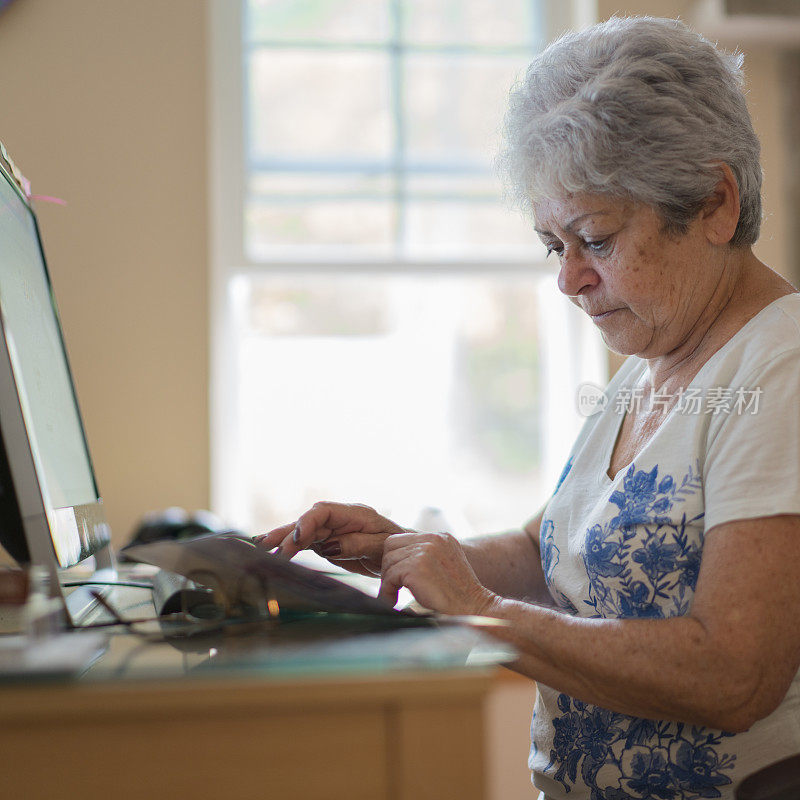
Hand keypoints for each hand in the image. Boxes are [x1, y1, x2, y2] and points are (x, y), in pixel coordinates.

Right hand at [254, 501, 406, 575]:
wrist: (404, 553)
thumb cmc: (397, 547)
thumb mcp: (381, 547)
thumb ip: (356, 544)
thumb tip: (329, 545)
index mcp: (355, 513)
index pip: (323, 511)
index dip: (307, 523)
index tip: (297, 540)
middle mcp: (340, 518)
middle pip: (308, 520)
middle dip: (288, 532)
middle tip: (267, 545)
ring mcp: (333, 529)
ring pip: (303, 531)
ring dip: (283, 538)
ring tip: (260, 546)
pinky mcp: (328, 542)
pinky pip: (306, 542)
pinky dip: (290, 546)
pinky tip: (273, 550)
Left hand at [378, 532, 496, 615]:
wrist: (473, 608)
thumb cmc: (458, 594)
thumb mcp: (446, 562)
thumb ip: (427, 554)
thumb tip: (400, 556)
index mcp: (440, 536)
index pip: (401, 538)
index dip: (395, 557)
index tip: (397, 576)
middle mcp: (432, 539)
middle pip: (391, 546)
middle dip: (388, 567)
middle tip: (394, 586)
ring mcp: (425, 552)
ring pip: (389, 561)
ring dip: (388, 581)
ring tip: (394, 596)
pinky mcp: (417, 568)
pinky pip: (390, 576)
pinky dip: (388, 591)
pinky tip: (395, 601)